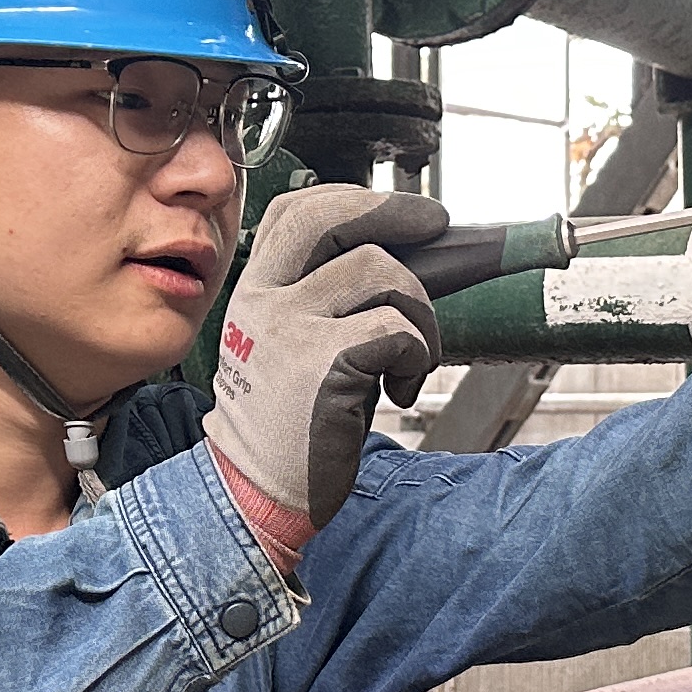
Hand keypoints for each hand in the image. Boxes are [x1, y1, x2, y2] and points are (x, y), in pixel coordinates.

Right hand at [205, 185, 443, 570]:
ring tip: (413, 359)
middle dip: (395, 211)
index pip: (295, 212)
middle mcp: (261, 300)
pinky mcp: (320, 363)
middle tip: (438, 226)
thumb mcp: (298, 349)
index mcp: (254, 292)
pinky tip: (399, 391)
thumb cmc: (291, 426)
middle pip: (330, 217)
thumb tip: (416, 260)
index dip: (353, 198)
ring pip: (381, 272)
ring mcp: (286, 328)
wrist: (257, 493)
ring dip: (421, 312)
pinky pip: (397, 330)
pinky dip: (417, 356)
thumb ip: (333, 304)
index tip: (401, 212)